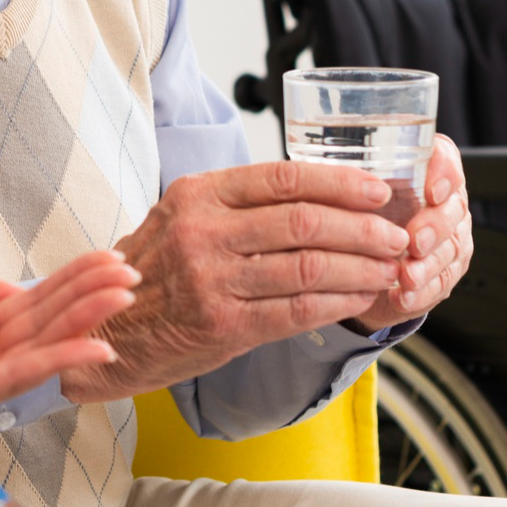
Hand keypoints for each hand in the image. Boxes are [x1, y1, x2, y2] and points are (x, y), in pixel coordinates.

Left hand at [0, 252, 139, 423]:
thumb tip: (17, 288)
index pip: (28, 305)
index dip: (68, 283)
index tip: (108, 260)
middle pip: (41, 325)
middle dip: (87, 300)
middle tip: (130, 278)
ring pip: (37, 351)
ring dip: (83, 323)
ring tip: (121, 298)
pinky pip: (12, 378)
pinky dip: (54, 360)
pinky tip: (88, 344)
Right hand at [59, 161, 408, 402]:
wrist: (108, 328)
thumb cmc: (155, 272)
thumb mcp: (182, 218)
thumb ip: (238, 205)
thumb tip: (318, 196)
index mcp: (197, 194)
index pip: (282, 177)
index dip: (340, 183)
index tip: (378, 190)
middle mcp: (202, 231)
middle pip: (304, 220)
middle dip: (363, 227)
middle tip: (397, 234)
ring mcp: (211, 279)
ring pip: (309, 266)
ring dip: (361, 268)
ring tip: (389, 268)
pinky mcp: (222, 324)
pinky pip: (298, 310)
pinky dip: (339, 302)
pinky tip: (361, 298)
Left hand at [342, 135, 471, 333]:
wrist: (356, 259)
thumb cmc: (351, 212)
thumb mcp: (344, 189)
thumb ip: (339, 180)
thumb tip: (311, 179)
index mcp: (422, 171)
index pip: (445, 159)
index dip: (443, 173)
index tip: (430, 191)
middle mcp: (440, 202)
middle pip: (452, 208)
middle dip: (435, 226)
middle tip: (415, 242)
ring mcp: (445, 239)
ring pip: (450, 249)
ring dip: (428, 265)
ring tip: (407, 276)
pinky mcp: (441, 273)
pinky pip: (441, 283)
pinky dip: (422, 292)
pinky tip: (403, 297)